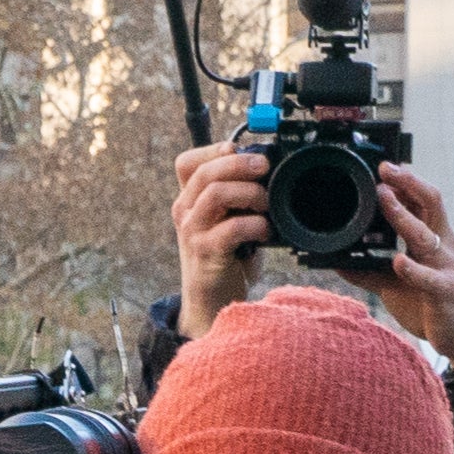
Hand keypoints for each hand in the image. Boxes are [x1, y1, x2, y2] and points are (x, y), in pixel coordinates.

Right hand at [173, 142, 270, 338]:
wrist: (213, 302)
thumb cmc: (227, 259)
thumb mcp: (229, 220)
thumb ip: (239, 197)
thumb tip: (268, 170)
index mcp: (189, 200)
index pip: (187, 162)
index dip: (214, 151)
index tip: (242, 154)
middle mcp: (185, 212)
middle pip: (205, 172)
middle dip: (240, 163)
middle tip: (265, 168)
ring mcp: (192, 232)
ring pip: (215, 194)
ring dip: (249, 193)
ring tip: (266, 204)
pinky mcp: (206, 253)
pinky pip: (231, 228)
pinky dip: (255, 225)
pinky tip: (266, 231)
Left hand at [339, 163, 453, 368]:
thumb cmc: (438, 307)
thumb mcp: (401, 286)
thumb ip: (374, 273)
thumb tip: (342, 264)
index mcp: (434, 241)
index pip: (423, 202)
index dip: (406, 182)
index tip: (385, 167)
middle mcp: (442, 248)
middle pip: (431, 204)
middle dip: (408, 184)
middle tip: (384, 171)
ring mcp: (446, 268)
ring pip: (426, 235)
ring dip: (404, 216)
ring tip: (385, 200)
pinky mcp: (445, 293)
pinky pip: (429, 278)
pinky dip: (413, 269)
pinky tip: (398, 262)